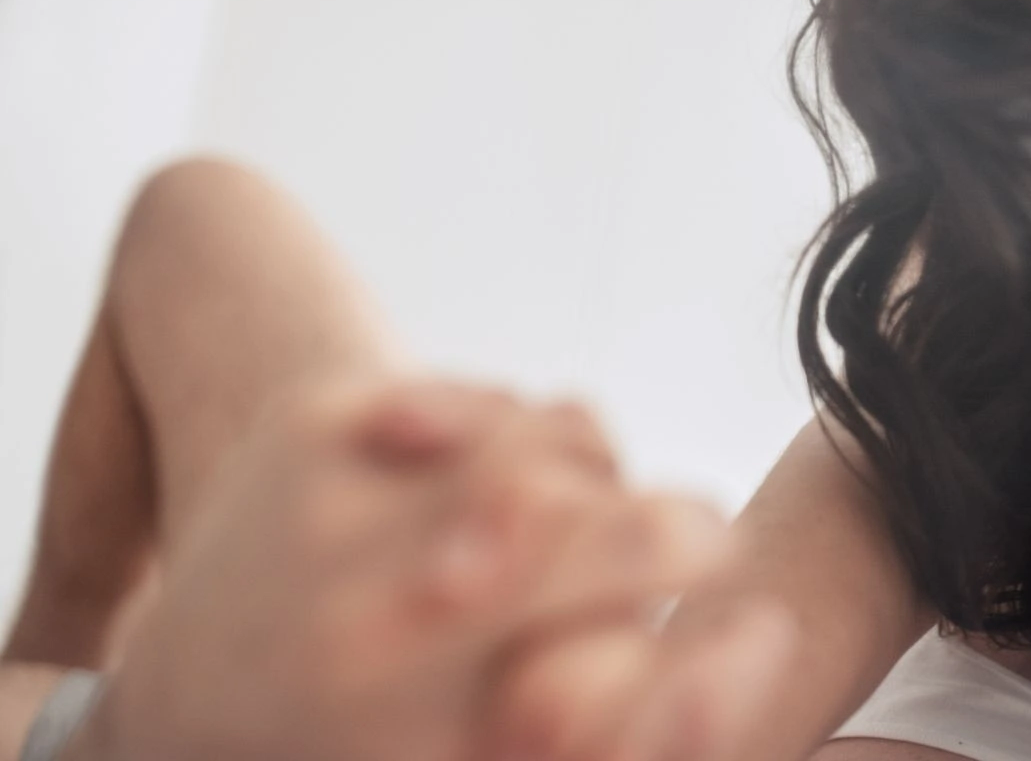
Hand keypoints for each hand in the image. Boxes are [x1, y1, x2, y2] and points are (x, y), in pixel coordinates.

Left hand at [87, 381, 792, 760]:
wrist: (181, 716)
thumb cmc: (362, 755)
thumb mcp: (491, 754)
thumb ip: (628, 714)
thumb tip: (764, 637)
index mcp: (415, 656)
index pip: (619, 541)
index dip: (699, 543)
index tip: (719, 562)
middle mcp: (362, 553)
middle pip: (588, 474)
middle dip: (655, 517)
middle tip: (669, 552)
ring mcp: (329, 472)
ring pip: (546, 425)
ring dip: (591, 477)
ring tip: (567, 537)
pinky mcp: (314, 415)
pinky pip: (481, 390)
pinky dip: (519, 433)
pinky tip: (500, 492)